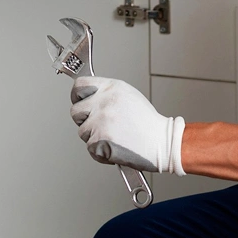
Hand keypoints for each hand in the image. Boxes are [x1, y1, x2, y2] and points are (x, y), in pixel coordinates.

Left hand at [69, 76, 184, 174]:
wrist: (162, 142)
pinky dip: (100, 151)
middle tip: (101, 125)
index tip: (80, 101)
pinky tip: (114, 147)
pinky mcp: (99, 140)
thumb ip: (106, 93)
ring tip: (114, 136)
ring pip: (82, 132)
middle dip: (85, 120)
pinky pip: (89, 147)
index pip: (79, 85)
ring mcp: (100, 121)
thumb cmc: (147, 122)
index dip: (77, 95)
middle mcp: (103, 102)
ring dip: (94, 137)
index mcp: (111, 88)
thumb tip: (87, 97)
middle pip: (75, 111)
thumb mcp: (128, 95)